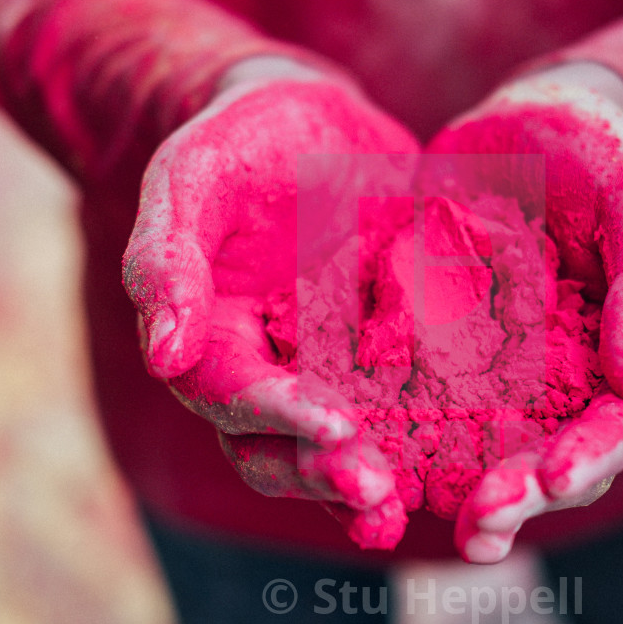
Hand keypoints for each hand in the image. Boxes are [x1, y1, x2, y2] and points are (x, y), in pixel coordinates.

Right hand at [122, 57, 418, 546]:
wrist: (314, 117)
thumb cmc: (240, 136)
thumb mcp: (192, 174)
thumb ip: (167, 256)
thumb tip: (161, 356)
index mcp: (208, 335)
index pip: (231, 393)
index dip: (278, 416)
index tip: (334, 429)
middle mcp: (264, 367)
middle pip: (276, 444)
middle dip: (322, 473)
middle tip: (376, 489)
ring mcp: (324, 367)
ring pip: (333, 446)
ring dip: (363, 482)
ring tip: (402, 506)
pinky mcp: (382, 353)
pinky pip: (399, 408)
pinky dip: (421, 444)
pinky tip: (461, 464)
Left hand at [420, 63, 622, 561]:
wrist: (534, 125)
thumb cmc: (606, 157)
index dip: (594, 459)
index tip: (553, 479)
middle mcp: (574, 383)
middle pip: (554, 458)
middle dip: (519, 497)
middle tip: (477, 530)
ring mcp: (511, 374)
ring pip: (488, 446)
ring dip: (453, 487)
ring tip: (411, 514)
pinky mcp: (449, 351)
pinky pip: (424, 399)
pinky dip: (396, 430)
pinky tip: (355, 451)